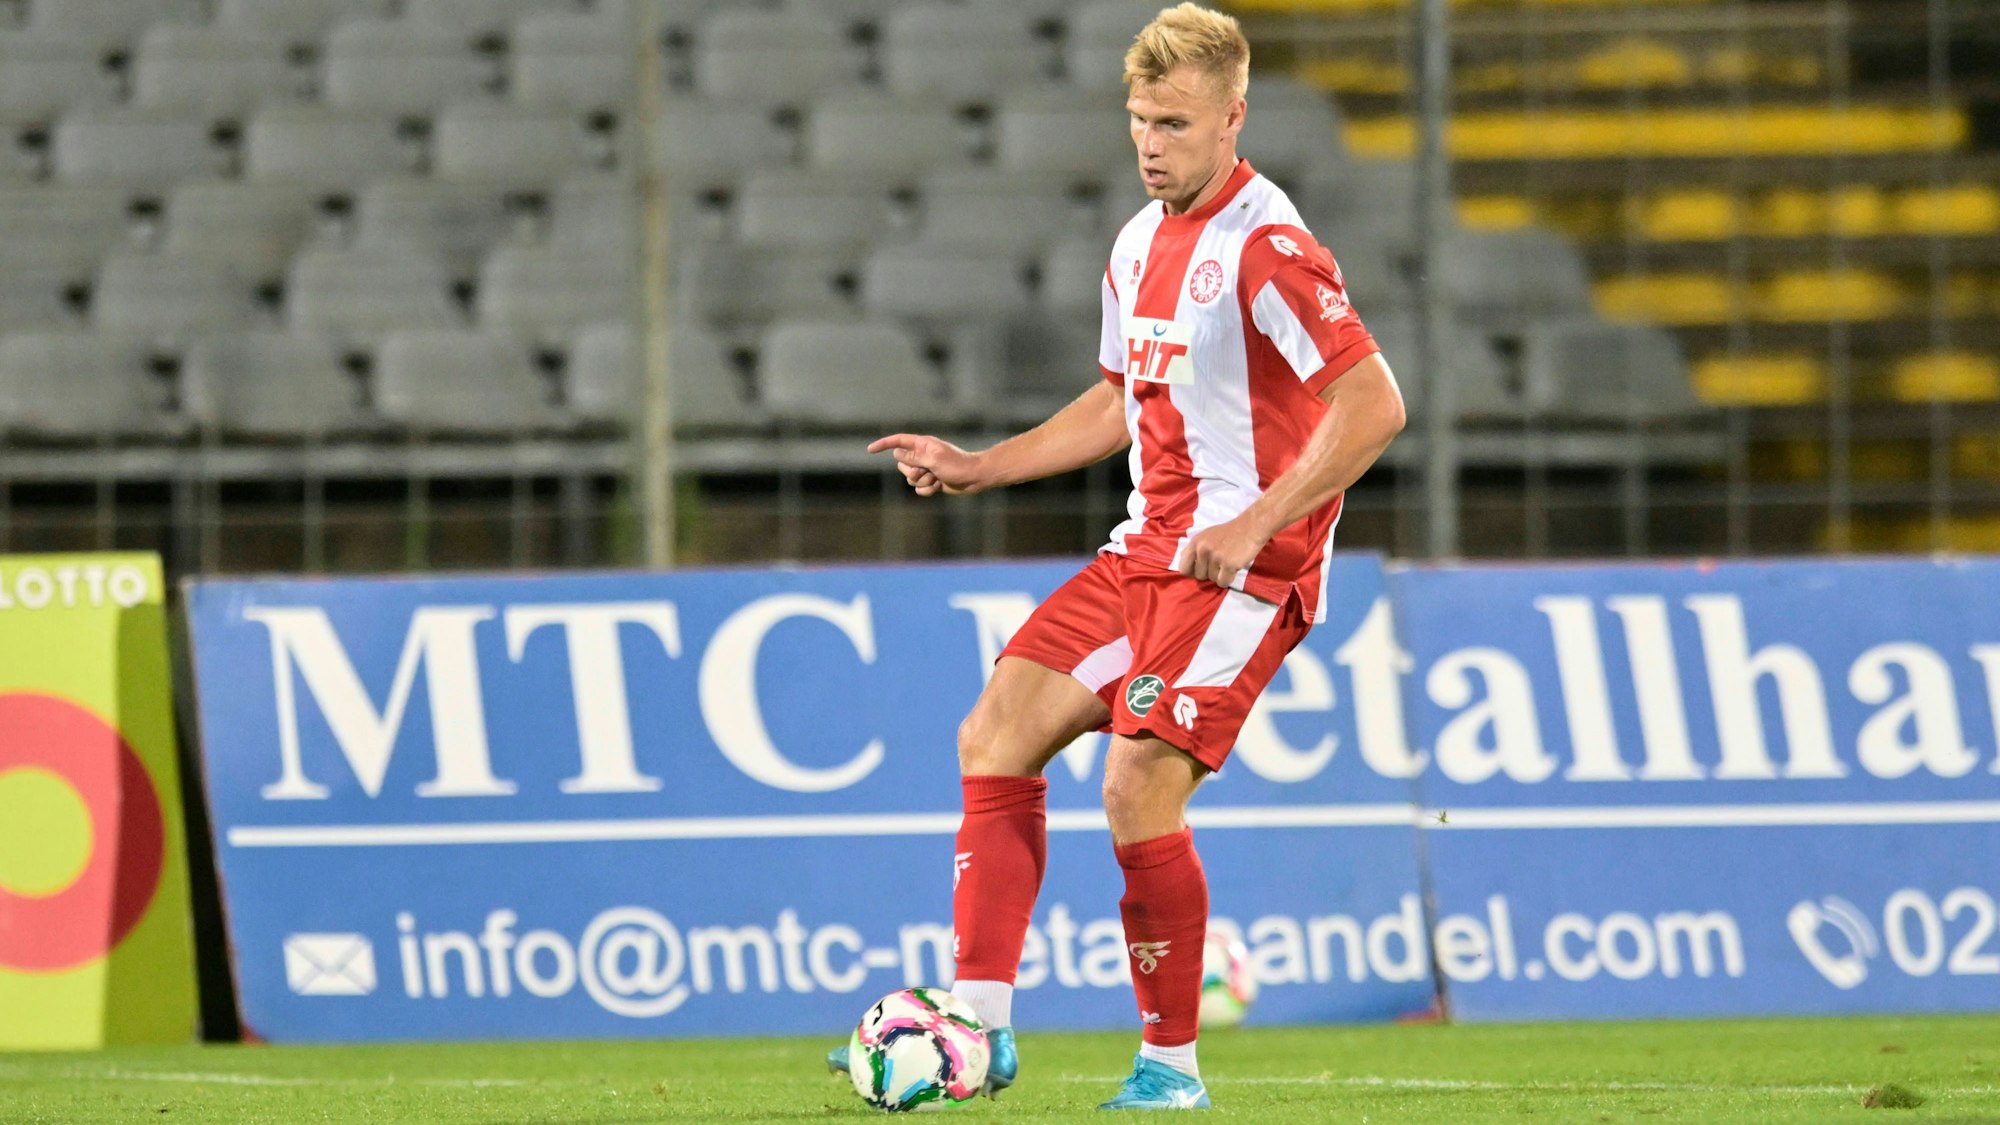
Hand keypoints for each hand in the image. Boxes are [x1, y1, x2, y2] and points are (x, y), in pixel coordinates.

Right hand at [867, 433, 985, 496]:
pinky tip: (939, 486)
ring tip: (937, 478)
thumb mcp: (934, 459)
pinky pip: (919, 489)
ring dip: (922, 482)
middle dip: (912, 472)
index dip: (883, 444)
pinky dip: (927, 490)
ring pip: (909, 479)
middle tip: (929, 471)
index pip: (898, 442)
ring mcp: (926, 469)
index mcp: (923, 445)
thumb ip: (914, 456)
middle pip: (902, 465)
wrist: (974, 477)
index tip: (870, 449)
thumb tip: (896, 453)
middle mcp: (922, 456)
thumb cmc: (957, 465)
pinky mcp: (931, 481)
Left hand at [1176, 515, 1270, 588]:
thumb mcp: (1206, 536)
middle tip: (1220, 564)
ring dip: (1221, 575)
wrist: (1251, 527)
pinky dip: (1228, 579)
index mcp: (1195, 542)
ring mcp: (1215, 557)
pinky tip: (1233, 569)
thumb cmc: (1229, 532)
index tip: (1200, 571)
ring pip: (1212, 579)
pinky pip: (1223, 582)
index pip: (1183, 567)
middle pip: (1199, 576)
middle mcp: (1202, 550)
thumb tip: (1185, 563)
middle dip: (1209, 574)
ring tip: (1228, 562)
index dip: (1191, 572)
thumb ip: (1196, 549)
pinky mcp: (1228, 564)